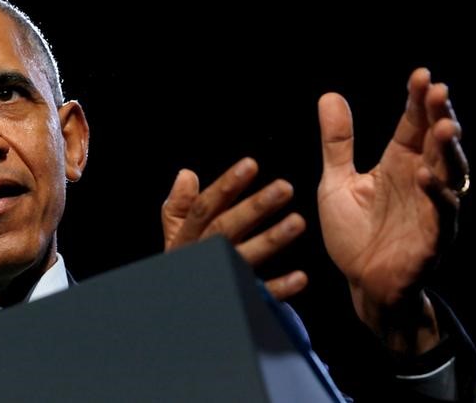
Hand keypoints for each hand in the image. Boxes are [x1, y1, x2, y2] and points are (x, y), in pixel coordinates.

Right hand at [162, 158, 307, 300]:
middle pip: (227, 228)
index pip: (205, 207)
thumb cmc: (185, 263)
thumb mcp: (175, 235)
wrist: (180, 310)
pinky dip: (280, 287)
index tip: (251, 165)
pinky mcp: (238, 300)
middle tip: (285, 188)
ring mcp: (222, 277)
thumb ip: (180, 207)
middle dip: (255, 207)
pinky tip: (300, 277)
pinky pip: (260, 294)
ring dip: (272, 240)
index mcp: (189, 237)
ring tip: (298, 222)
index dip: (227, 186)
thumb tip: (186, 174)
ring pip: (246, 257)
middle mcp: (205, 254)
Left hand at [317, 67, 467, 351]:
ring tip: (443, 126)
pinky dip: (436, 194)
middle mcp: (419, 181)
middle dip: (439, 116)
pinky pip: (441, 214)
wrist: (360, 281)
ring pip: (449, 173)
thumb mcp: (337, 181)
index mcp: (398, 165)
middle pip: (436, 142)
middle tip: (438, 90)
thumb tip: (330, 95)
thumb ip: (337, 143)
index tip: (420, 75)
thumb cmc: (353, 232)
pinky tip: (424, 175)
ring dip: (447, 151)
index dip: (417, 102)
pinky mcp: (432, 238)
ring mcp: (430, 208)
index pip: (412, 126)